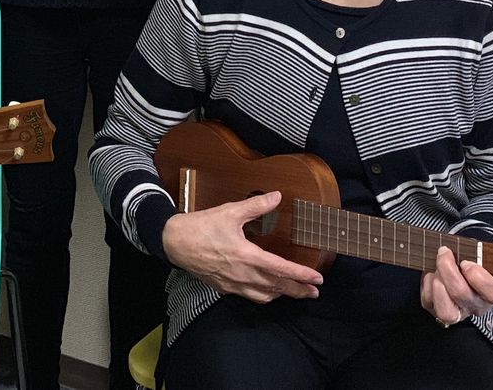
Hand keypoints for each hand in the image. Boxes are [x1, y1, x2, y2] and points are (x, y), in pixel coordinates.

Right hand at [162, 192, 322, 302]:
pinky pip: (250, 297)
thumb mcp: (230, 211)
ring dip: (282, 295)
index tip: (317, 279)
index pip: (281, 269)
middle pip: (277, 287)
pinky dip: (264, 296)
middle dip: (298, 291)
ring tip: (295, 293)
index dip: (301, 275)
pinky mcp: (224, 287)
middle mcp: (243, 274)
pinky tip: (267, 291)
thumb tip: (277, 196)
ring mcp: (233, 284)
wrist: (175, 242)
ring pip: (265, 295)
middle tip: (314, 293)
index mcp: (247, 256)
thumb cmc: (201, 226)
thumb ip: (256, 205)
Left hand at [420, 245, 492, 325]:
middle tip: (444, 253)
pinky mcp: (435, 308)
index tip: (466, 262)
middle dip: (448, 269)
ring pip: (445, 307)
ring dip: (437, 279)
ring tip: (438, 266)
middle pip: (461, 294)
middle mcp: (474, 306)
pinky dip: (427, 282)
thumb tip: (470, 247)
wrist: (455, 268)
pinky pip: (428, 299)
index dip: (478, 277)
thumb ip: (478, 254)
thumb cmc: (467, 261)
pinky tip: (432, 274)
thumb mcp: (477, 255)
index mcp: (490, 293)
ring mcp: (455, 312)